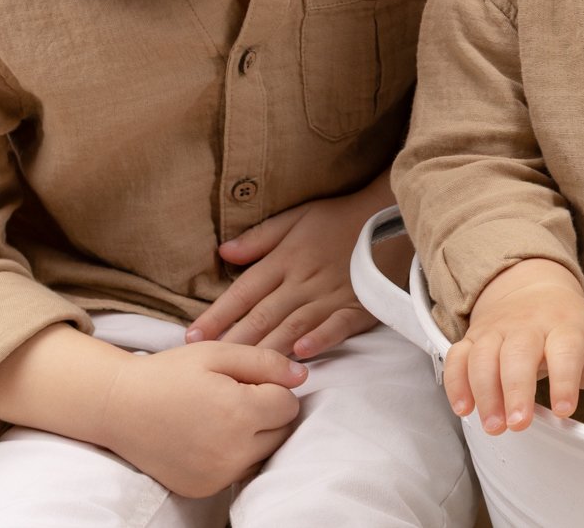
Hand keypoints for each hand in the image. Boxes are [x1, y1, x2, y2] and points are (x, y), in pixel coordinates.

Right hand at [100, 341, 306, 497]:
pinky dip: (235, 456)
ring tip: (222, 416)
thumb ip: (265, 362)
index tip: (243, 381)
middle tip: (233, 397)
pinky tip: (211, 437)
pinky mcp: (204, 489)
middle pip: (282, 432)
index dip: (271, 387)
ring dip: (255, 437)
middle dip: (267, 413)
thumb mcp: (217, 353)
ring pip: (264, 454)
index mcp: (238, 413)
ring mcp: (217, 475)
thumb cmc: (169, 374)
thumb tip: (302, 377)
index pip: (289, 404)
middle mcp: (231, 452)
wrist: (118, 407)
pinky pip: (240, 472)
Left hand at [185, 177, 393, 358]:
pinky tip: (302, 352)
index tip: (192, 336)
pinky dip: (321, 338)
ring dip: (268, 346)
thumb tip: (223, 252)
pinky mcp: (359, 306)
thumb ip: (261, 237)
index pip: (244, 291)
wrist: (392, 214)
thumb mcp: (297, 217)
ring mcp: (332, 294)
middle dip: (234, 339)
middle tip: (207, 362)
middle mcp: (304, 279)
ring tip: (243, 368)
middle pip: (264, 314)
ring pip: (294, 324)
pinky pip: (338, 325)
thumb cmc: (340, 218)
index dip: (218, 314)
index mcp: (286, 258)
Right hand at [445, 258, 583, 435]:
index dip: (565, 380)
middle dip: (517, 389)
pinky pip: (458, 356)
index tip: (564, 410)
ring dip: (485, 392)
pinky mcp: (474, 337)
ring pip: (485, 356)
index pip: (566, 349)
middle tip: (519, 424)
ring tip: (493, 426)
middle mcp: (530, 325)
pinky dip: (456, 382)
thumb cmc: (572, 329)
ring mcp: (498, 329)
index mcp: (567, 328)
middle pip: (519, 353)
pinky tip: (463, 408)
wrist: (534, 287)